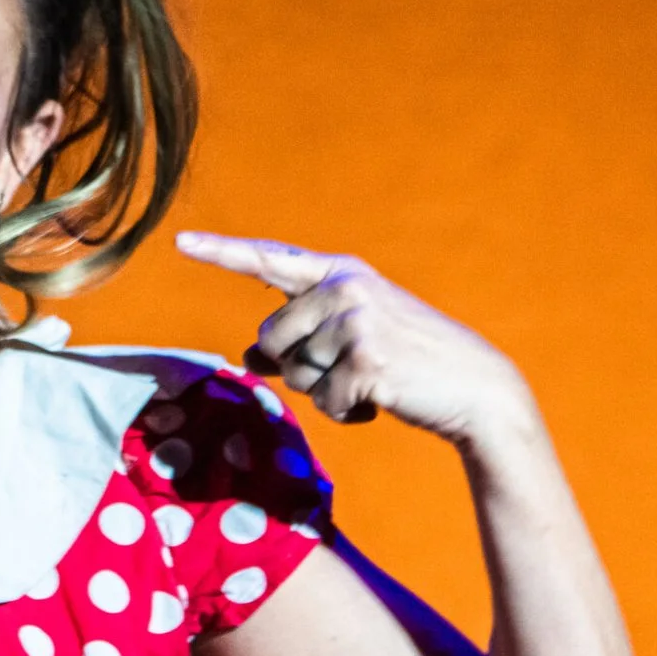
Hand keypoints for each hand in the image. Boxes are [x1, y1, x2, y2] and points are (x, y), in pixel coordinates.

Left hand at [175, 231, 537, 445]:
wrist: (477, 389)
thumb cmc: (408, 362)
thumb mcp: (352, 338)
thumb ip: (301, 337)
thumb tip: (247, 357)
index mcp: (341, 274)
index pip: (269, 260)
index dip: (221, 252)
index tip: (179, 241)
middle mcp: (345, 289)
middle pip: (271, 339)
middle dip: (301, 366)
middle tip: (355, 366)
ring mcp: (356, 324)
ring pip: (294, 374)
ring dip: (327, 392)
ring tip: (373, 381)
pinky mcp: (366, 362)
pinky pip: (324, 402)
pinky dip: (348, 414)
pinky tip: (382, 401)